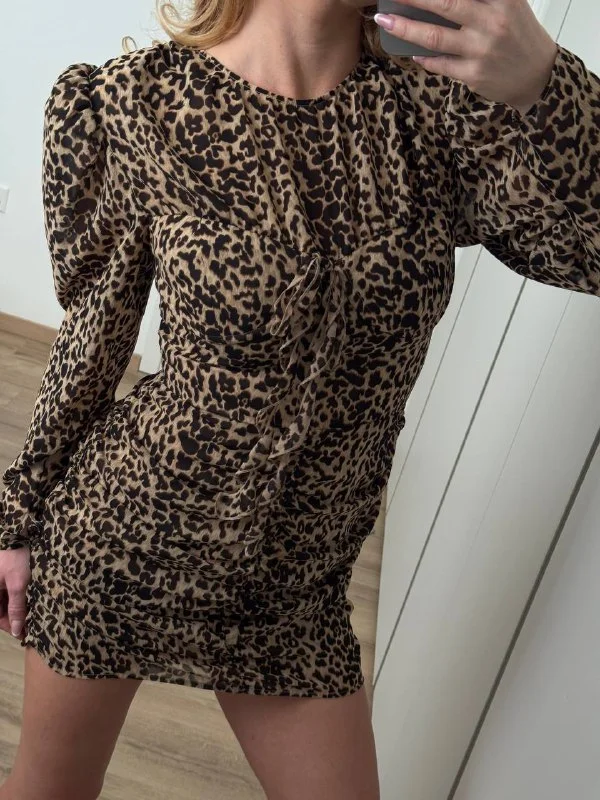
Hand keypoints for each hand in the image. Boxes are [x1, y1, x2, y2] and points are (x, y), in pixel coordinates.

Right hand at [0, 546, 30, 639]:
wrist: (24, 534)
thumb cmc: (18, 558)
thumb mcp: (18, 584)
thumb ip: (16, 607)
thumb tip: (16, 631)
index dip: (9, 626)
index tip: (24, 634)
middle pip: (2, 610)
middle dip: (15, 619)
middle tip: (32, 626)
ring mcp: (1, 583)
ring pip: (8, 603)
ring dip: (19, 610)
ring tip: (34, 616)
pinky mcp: (9, 577)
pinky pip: (12, 594)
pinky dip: (21, 600)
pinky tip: (32, 604)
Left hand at [374, 0, 559, 113]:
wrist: (537, 76)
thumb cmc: (519, 34)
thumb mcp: (510, 3)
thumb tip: (442, 0)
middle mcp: (491, 22)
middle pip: (445, 4)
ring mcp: (481, 50)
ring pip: (435, 37)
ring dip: (406, 28)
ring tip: (385, 20)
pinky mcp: (473, 75)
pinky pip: (441, 64)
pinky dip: (424, 58)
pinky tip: (411, 52)